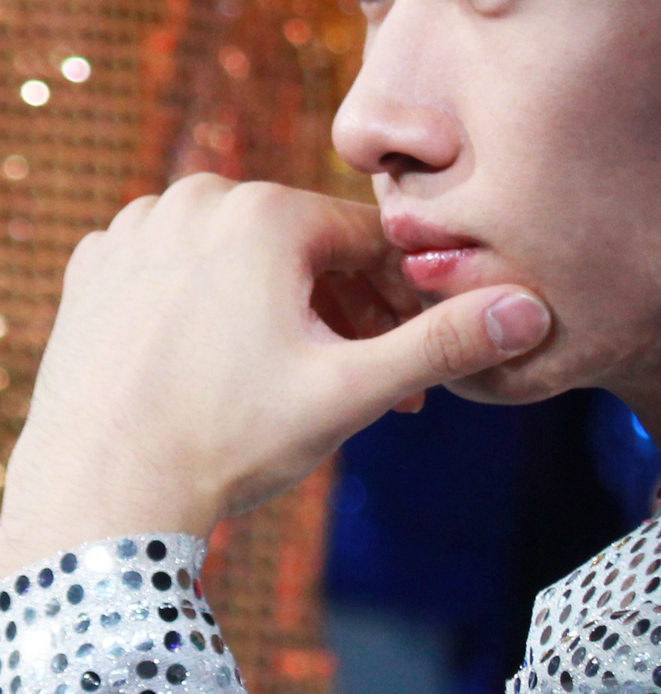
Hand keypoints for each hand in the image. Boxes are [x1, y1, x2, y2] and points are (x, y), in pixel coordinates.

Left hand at [0, 174, 550, 574]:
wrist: (99, 495)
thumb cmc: (228, 441)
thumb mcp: (352, 391)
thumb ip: (443, 343)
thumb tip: (530, 309)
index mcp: (262, 213)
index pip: (366, 241)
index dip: (399, 301)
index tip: (408, 361)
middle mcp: (195, 199)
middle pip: (302, 247)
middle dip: (342, 311)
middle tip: (362, 384)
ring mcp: (136, 229)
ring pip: (241, 256)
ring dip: (280, 307)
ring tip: (294, 380)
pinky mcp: (97, 266)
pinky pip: (179, 269)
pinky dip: (209, 306)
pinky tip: (218, 365)